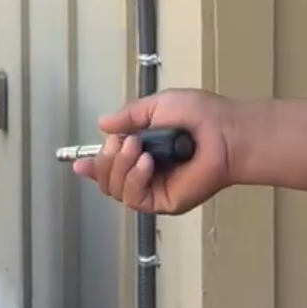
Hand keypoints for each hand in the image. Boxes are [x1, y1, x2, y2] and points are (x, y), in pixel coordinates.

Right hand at [72, 88, 237, 213]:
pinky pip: (135, 199)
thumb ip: (130, 116)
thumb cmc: (202, 114)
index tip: (80, 162)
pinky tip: (146, 163)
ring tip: (137, 147)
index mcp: (144, 148)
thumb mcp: (159, 105)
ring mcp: (155, 188)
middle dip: (106, 160)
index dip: (94, 165)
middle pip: (107, 179)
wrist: (225, 131)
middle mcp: (147, 171)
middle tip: (122, 142)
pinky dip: (134, 180)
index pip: (111, 163)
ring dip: (120, 167)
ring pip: (116, 190)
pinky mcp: (165, 201)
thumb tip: (104, 124)